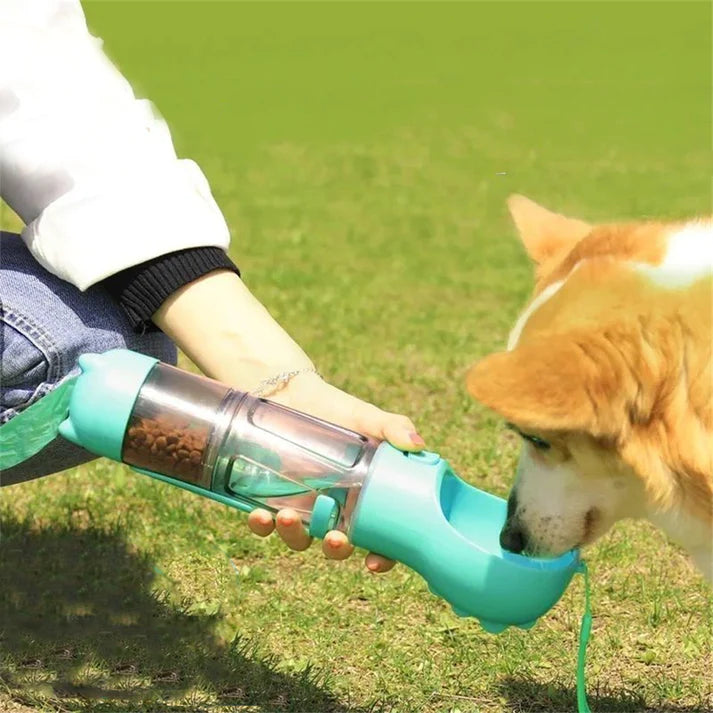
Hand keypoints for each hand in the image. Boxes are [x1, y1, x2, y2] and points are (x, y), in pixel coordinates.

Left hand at [247, 372, 424, 572]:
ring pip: (300, 538)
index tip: (374, 562)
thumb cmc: (336, 408)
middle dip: (335, 548)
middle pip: (339, 543)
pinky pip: (265, 524)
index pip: (380, 536)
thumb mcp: (366, 417)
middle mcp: (334, 508)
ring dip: (293, 536)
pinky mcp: (270, 499)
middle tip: (333, 539)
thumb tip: (417, 444)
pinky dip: (262, 526)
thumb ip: (393, 427)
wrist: (292, 392)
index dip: (382, 555)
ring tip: (287, 517)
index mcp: (364, 497)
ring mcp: (302, 506)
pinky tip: (260, 516)